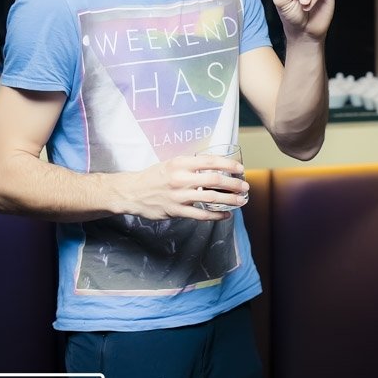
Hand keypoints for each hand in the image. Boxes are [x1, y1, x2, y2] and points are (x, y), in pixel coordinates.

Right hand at [117, 154, 249, 220]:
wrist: (132, 192)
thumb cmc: (154, 176)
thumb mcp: (171, 164)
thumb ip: (190, 165)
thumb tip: (214, 166)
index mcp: (180, 163)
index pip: (210, 161)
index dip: (228, 164)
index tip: (240, 168)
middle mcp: (180, 178)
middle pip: (214, 180)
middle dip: (233, 183)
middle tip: (245, 186)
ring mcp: (179, 195)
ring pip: (211, 198)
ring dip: (230, 200)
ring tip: (241, 201)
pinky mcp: (176, 211)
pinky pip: (201, 215)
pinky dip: (216, 215)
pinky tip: (225, 215)